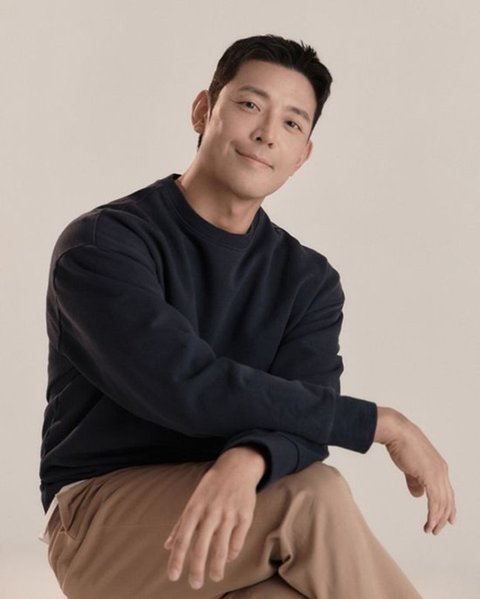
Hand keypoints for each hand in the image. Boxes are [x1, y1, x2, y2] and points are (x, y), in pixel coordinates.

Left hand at [163, 447, 265, 589]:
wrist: (237, 467)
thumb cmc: (211, 486)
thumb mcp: (193, 500)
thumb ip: (180, 524)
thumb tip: (167, 546)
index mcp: (194, 509)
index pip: (182, 539)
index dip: (176, 559)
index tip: (173, 577)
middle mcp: (210, 513)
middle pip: (201, 547)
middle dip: (197, 569)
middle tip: (195, 585)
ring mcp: (228, 514)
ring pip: (221, 547)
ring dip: (217, 566)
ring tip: (215, 577)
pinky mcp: (245, 515)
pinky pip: (237, 540)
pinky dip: (232, 552)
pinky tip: (229, 558)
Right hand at [374, 407, 455, 534]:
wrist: (397, 432)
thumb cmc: (401, 444)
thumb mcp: (410, 465)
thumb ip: (415, 480)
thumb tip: (418, 495)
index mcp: (439, 467)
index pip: (448, 492)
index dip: (449, 508)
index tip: (448, 521)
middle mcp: (442, 471)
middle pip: (448, 500)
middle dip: (443, 517)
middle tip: (436, 530)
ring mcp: (438, 473)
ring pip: (442, 503)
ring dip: (437, 519)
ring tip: (429, 530)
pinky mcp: (430, 476)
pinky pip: (435, 501)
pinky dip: (433, 514)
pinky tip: (428, 522)